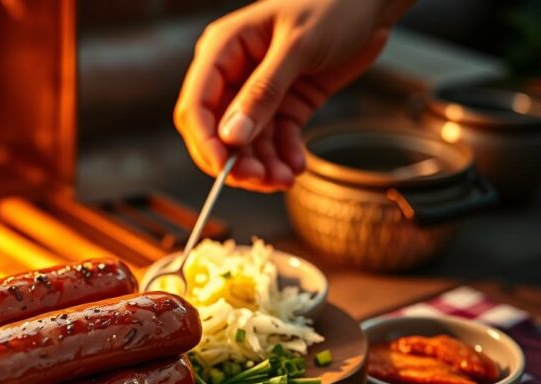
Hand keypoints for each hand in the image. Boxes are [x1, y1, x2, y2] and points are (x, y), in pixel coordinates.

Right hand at [174, 0, 412, 191]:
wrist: (373, 2)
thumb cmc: (335, 5)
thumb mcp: (299, 46)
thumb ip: (264, 91)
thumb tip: (231, 137)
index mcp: (223, 49)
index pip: (195, 104)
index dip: (204, 140)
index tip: (223, 169)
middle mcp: (234, 73)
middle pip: (217, 130)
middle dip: (235, 159)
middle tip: (259, 180)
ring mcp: (258, 92)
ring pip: (247, 142)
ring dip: (263, 165)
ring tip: (285, 179)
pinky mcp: (284, 104)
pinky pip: (276, 139)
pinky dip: (284, 156)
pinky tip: (296, 166)